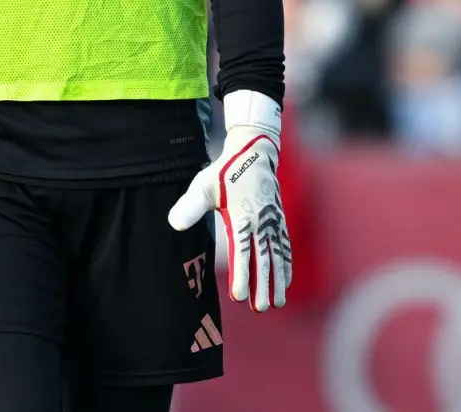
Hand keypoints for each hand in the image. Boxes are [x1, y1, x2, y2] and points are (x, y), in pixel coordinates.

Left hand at [168, 90, 291, 311]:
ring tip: (277, 303)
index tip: (239, 296)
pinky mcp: (278, 220)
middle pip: (264, 259)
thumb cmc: (225, 171)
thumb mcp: (204, 186)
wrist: (254, 152)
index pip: (243, 252)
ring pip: (278, 256)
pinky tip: (286, 280)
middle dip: (263, 286)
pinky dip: (287, 264)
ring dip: (278, 280)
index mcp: (242, 217)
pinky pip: (285, 246)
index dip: (242, 275)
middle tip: (262, 308)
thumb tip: (174, 223)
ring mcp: (273, 221)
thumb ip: (191, 206)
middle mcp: (261, 221)